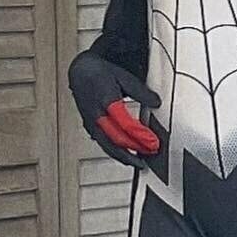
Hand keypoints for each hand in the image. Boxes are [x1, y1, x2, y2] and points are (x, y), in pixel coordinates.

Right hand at [66, 50, 160, 166]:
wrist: (80, 72)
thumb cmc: (101, 73)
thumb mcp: (124, 77)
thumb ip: (140, 91)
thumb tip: (156, 103)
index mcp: (106, 101)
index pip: (125, 123)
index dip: (140, 135)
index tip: (153, 142)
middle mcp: (97, 114)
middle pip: (116, 139)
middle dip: (135, 148)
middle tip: (152, 153)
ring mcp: (91, 123)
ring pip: (107, 146)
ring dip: (125, 157)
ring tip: (140, 164)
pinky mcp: (90, 127)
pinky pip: (103, 144)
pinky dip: (116, 153)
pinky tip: (126, 156)